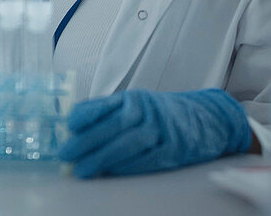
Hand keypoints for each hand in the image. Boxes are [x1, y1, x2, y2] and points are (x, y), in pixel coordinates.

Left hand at [57, 89, 251, 177]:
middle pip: (115, 125)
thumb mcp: (134, 106)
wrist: (205, 118)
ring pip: (130, 143)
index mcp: (132, 98)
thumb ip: (105, 113)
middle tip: (66, 155)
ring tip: (83, 169)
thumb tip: (72, 126)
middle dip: (87, 142)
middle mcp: (147, 110)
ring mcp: (163, 128)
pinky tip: (111, 171)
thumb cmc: (160, 115)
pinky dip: (127, 166)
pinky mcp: (175, 147)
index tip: (68, 126)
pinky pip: (147, 159)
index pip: (105, 104)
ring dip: (103, 158)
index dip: (85, 115)